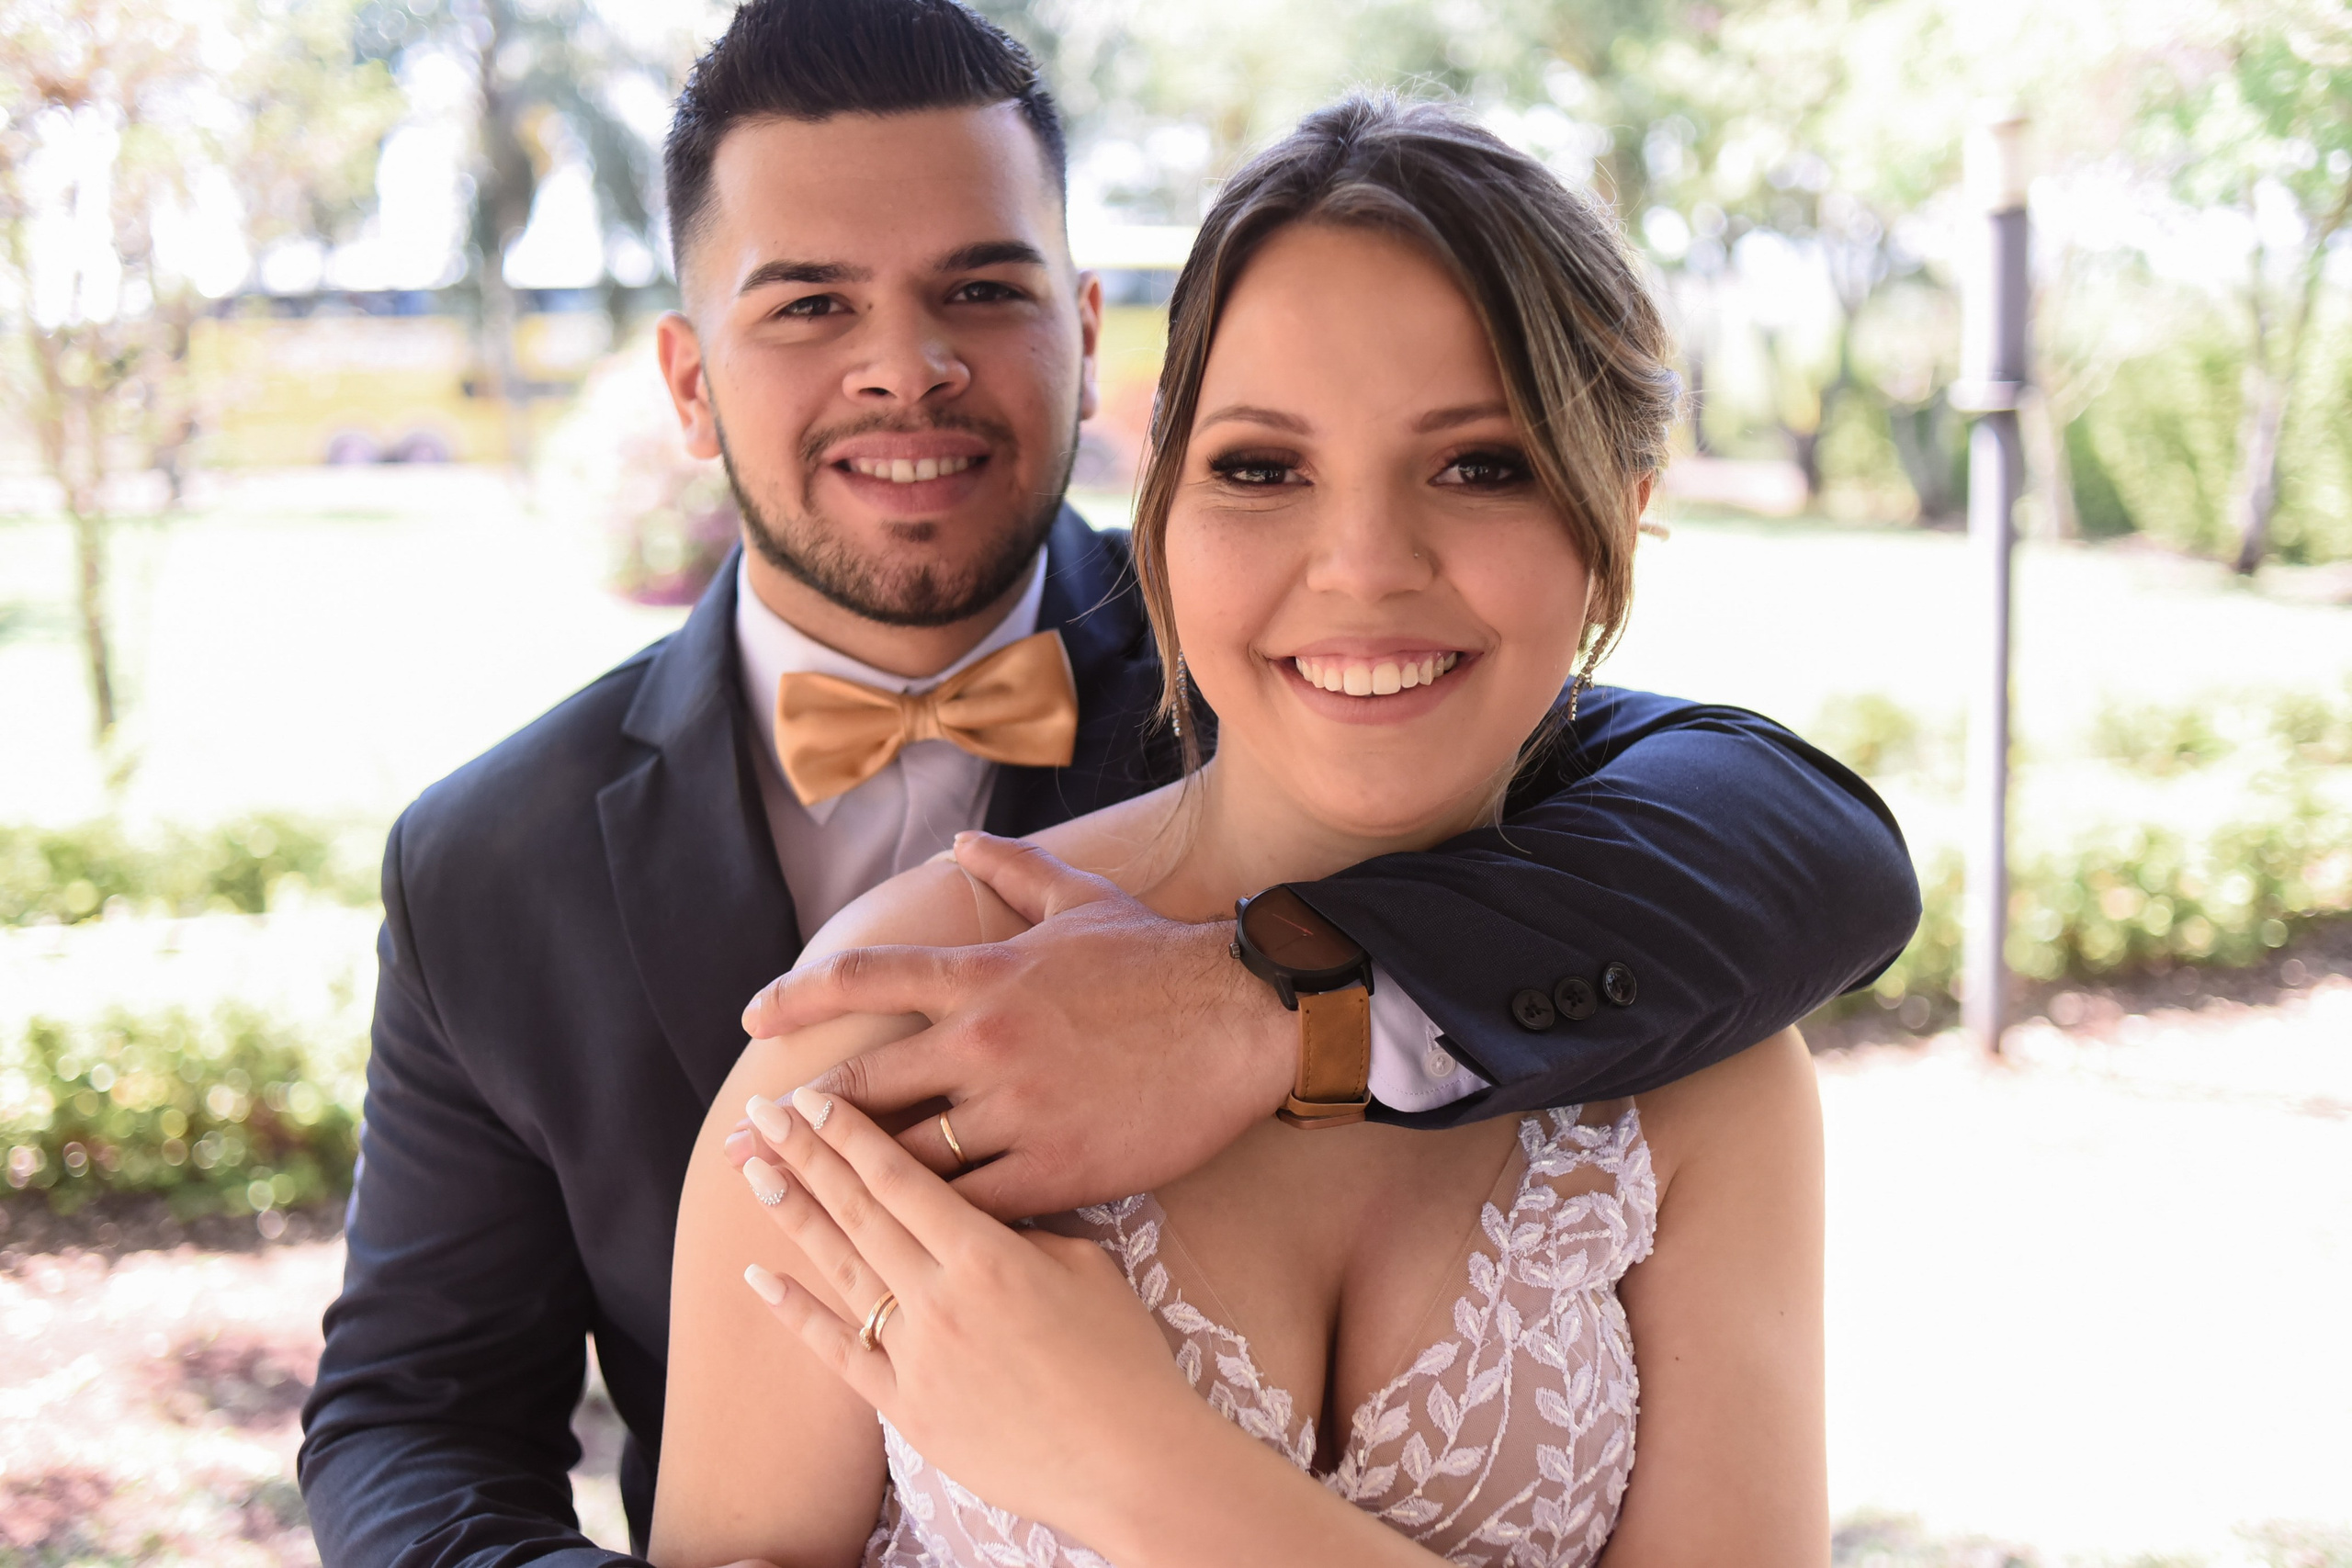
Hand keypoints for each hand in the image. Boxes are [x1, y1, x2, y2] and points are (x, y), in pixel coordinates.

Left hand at [732, 833, 1294, 1219]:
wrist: (1249, 1017)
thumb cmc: (1167, 958)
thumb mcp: (1084, 899)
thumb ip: (1014, 870)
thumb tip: (963, 840)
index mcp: (983, 976)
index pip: (863, 979)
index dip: (796, 998)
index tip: (752, 1020)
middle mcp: (984, 1043)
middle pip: (861, 1091)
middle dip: (796, 1127)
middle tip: (747, 1152)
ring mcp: (1018, 1111)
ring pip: (907, 1162)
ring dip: (853, 1190)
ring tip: (806, 1214)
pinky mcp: (1058, 1169)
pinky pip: (975, 1210)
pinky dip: (938, 1229)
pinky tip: (906, 1250)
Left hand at [734, 1087, 1207, 1542]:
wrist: (1130, 1461)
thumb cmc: (1125, 1360)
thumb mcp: (1087, 1268)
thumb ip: (1026, 1232)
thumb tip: (984, 1214)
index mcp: (987, 1255)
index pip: (902, 1177)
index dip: (853, 1134)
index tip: (813, 1098)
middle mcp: (940, 1298)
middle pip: (859, 1212)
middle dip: (807, 1156)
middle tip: (762, 1114)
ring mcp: (916, 1356)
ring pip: (840, 1269)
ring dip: (793, 1217)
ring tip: (754, 1173)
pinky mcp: (907, 1408)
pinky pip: (837, 1352)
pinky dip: (795, 1314)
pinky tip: (760, 1278)